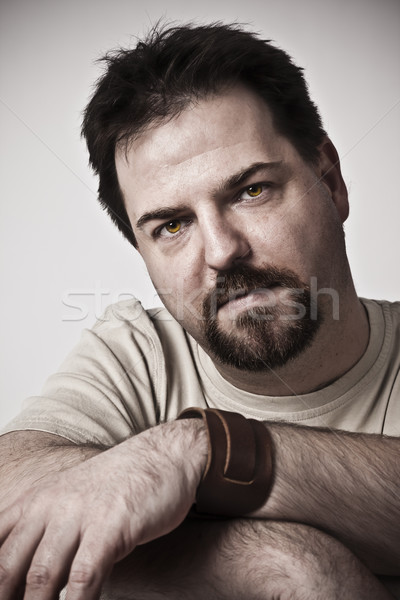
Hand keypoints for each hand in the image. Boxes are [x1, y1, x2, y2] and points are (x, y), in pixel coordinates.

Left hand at [0, 419, 206, 599]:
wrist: (165, 454)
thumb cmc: (120, 484)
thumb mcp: (72, 497)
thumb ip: (45, 529)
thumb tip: (26, 577)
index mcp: (36, 499)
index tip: (3, 597)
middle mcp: (50, 504)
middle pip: (8, 566)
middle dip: (8, 598)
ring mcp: (80, 513)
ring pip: (42, 576)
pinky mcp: (110, 525)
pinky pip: (84, 577)